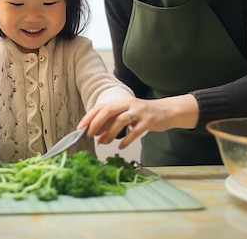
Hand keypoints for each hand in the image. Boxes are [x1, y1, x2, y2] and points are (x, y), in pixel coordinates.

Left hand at [78, 94, 198, 149]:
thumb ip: (112, 124)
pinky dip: (126, 140)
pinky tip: (120, 146)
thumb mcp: (126, 116)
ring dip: (110, 133)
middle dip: (97, 123)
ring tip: (104, 143)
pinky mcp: (149, 121)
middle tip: (90, 135)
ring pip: (121, 121)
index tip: (80, 128)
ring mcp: (140, 112)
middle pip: (109, 111)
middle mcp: (129, 104)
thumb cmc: (142, 115)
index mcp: (122, 101)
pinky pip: (135, 131)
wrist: (166, 111)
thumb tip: (97, 137)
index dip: (89, 117)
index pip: (101, 107)